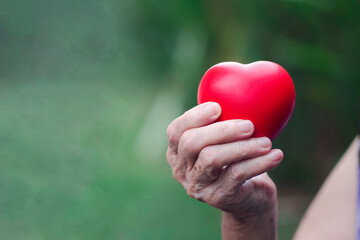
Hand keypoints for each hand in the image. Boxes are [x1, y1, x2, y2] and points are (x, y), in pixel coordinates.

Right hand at [166, 102, 282, 238]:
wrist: (249, 197)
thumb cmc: (236, 159)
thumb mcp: (224, 140)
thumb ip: (221, 120)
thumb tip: (239, 84)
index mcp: (177, 152)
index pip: (175, 131)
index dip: (193, 117)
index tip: (217, 107)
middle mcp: (182, 170)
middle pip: (191, 144)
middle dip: (221, 130)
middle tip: (249, 125)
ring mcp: (198, 186)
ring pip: (212, 159)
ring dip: (243, 146)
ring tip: (267, 141)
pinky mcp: (218, 198)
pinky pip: (236, 175)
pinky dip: (259, 162)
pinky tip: (276, 154)